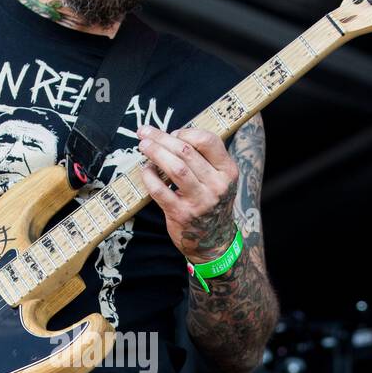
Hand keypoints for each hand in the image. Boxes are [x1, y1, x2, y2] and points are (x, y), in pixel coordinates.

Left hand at [136, 124, 238, 263]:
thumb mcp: (219, 179)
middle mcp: (217, 185)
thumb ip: (203, 159)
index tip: (172, 133)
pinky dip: (150, 177)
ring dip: (155, 153)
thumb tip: (171, 136)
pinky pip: (161, 190)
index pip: (208, 141)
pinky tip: (145, 170)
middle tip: (146, 133)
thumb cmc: (211, 202)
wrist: (214, 240)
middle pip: (186, 152)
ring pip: (175, 168)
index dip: (186, 132)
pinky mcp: (181, 214)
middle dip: (162, 138)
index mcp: (228, 171)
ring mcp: (200, 201)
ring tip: (144, 146)